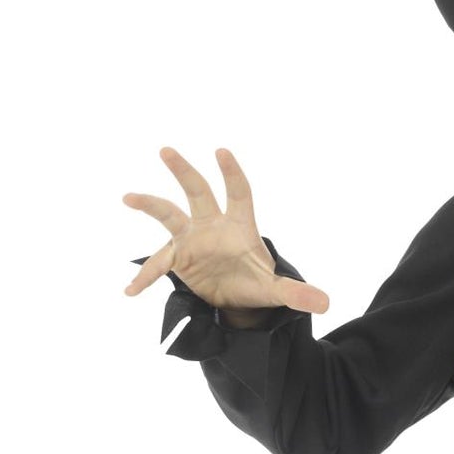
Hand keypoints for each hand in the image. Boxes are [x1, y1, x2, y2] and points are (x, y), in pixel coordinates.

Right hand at [122, 147, 329, 315]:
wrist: (236, 300)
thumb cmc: (255, 283)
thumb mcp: (276, 291)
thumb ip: (297, 294)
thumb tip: (325, 303)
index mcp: (240, 226)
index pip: (239, 193)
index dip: (232, 173)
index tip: (221, 151)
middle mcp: (212, 225)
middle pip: (197, 191)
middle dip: (184, 170)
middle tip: (167, 150)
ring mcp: (191, 239)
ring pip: (169, 214)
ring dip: (150, 204)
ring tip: (128, 196)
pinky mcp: (178, 257)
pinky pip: (158, 264)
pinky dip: (145, 277)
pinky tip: (130, 291)